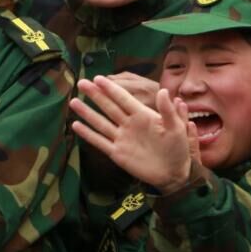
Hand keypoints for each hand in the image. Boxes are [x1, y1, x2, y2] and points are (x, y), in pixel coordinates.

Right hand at [70, 77, 199, 194]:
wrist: (173, 173)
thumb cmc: (177, 148)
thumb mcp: (176, 128)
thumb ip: (168, 111)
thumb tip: (164, 90)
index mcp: (143, 115)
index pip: (123, 98)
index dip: (111, 88)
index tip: (98, 78)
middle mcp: (129, 124)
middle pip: (109, 107)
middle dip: (95, 95)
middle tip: (81, 83)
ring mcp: (122, 138)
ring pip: (100, 122)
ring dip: (87, 112)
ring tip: (73, 101)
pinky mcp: (117, 153)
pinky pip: (100, 142)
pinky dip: (88, 134)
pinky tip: (75, 125)